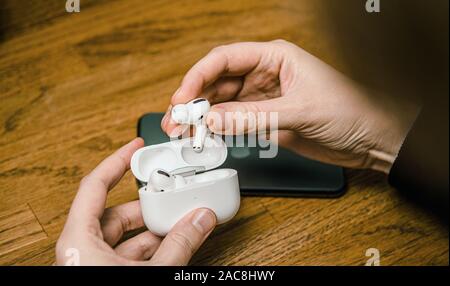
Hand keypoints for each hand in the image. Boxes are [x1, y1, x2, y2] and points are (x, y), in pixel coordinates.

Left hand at [56, 138, 215, 265]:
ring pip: (129, 236)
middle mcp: (84, 249)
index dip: (117, 161)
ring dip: (158, 228)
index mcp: (79, 240)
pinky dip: (156, 247)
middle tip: (174, 191)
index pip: (95, 185)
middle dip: (151, 203)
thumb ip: (179, 245)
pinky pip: (133, 254)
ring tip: (184, 219)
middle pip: (119, 212)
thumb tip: (201, 220)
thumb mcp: (149, 273)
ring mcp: (96, 264)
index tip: (136, 146)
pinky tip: (177, 241)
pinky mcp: (108, 275)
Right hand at [161, 40, 418, 173]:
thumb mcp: (300, 111)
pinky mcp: (266, 120)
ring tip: (184, 132)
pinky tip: (206, 137)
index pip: (225, 59)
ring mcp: (264, 98)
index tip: (182, 97)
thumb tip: (213, 120)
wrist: (372, 139)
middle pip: (218, 82)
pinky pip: (234, 122)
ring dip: (202, 117)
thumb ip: (254, 116)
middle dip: (194, 99)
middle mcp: (265, 75)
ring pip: (223, 104)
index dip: (199, 76)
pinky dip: (219, 130)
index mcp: (275, 57)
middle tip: (176, 120)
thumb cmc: (351, 111)